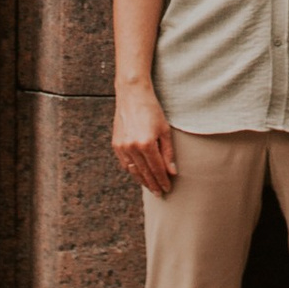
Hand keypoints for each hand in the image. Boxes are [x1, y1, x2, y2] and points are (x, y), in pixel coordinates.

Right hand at [111, 81, 176, 197]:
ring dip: (143, 180)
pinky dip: (133, 171)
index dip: (163, 180)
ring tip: (151, 187)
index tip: (168, 189)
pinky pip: (125, 164)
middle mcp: (132, 147)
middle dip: (153, 184)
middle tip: (160, 193)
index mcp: (146, 144)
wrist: (132, 94)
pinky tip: (139, 174)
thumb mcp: (165, 129)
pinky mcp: (116, 144)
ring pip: (133, 171)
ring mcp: (122, 147)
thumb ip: (168, 152)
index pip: (157, 169)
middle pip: (145, 173)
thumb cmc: (152, 110)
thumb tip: (172, 172)